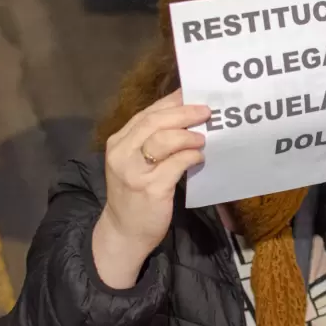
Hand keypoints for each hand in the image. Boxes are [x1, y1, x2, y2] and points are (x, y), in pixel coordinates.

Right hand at [92, 90, 209, 287]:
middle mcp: (122, 153)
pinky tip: (199, 157)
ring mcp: (135, 171)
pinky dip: (190, 156)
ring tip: (203, 138)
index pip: (147, 113)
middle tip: (206, 112)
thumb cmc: (136, 194)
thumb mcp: (137, 162)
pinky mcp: (150, 188)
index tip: (193, 94)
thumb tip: (187, 116)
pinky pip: (175, 164)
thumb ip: (154, 140)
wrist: (125, 231)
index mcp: (119, 142)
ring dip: (187, 135)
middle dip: (184, 113)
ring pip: (162, 139)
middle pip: (155, 121)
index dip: (172, 101)